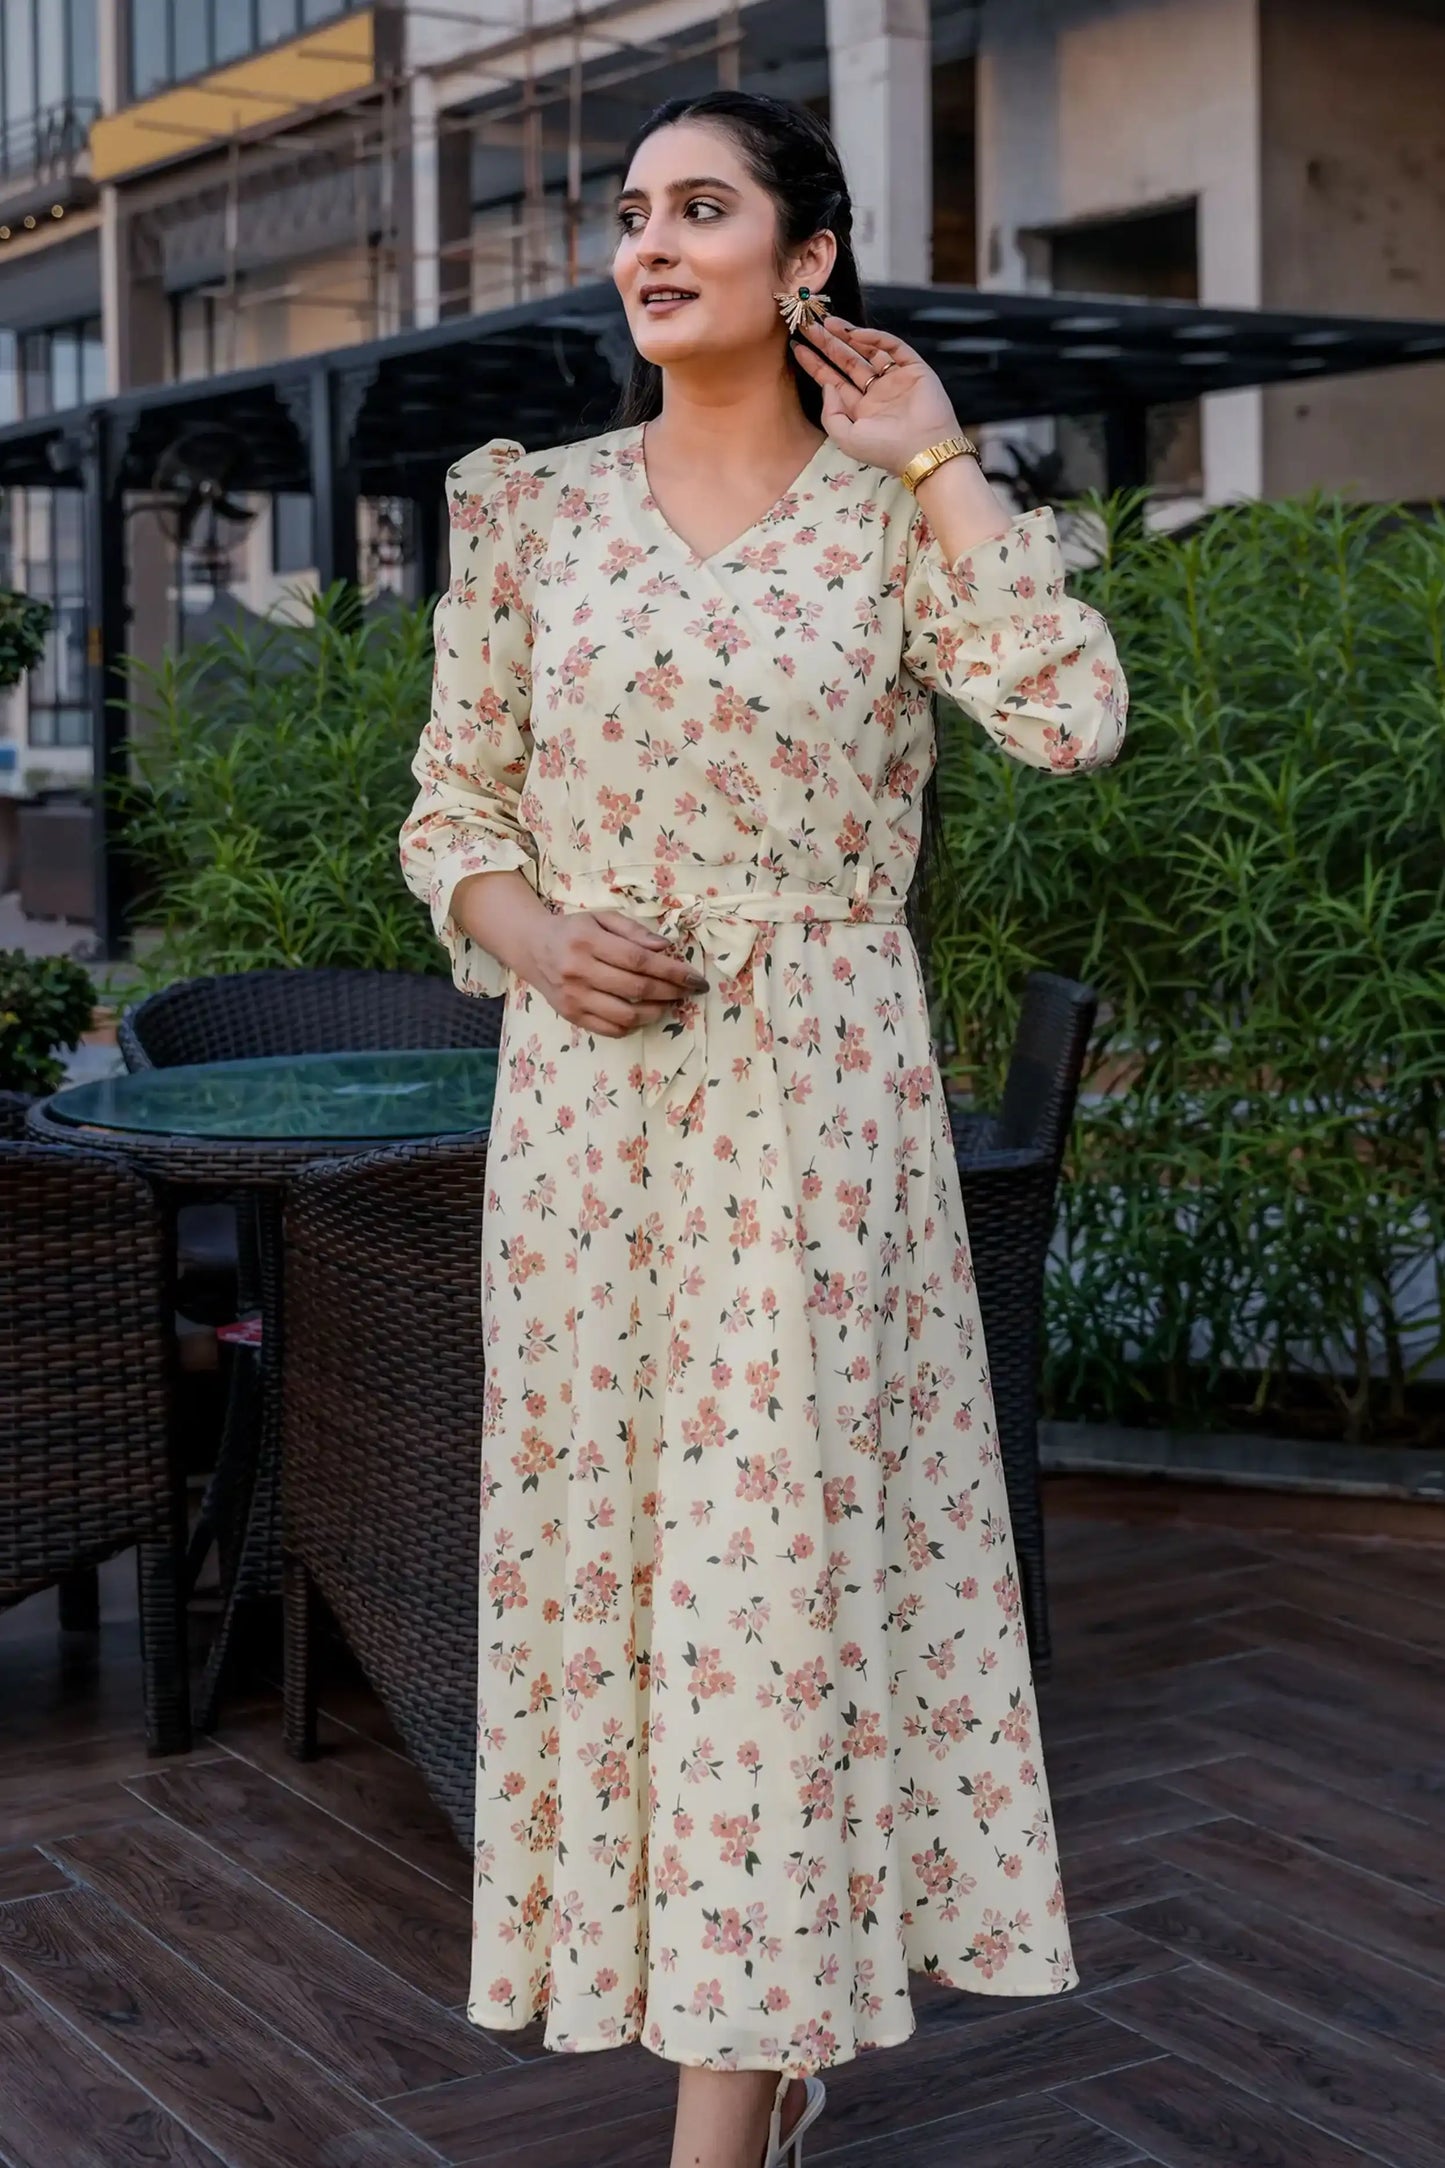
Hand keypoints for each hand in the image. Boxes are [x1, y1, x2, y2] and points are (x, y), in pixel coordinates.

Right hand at [526, 909, 708, 1036]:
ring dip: (656, 1011)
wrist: (532, 948)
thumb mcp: (602, 918)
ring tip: (669, 1003)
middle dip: (671, 991)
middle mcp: (578, 971)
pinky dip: (634, 1025)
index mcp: (587, 941)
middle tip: (689, 990)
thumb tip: (666, 947)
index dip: (672, 971)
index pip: (639, 960)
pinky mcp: (571, 1016)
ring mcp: (574, 997)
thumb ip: (634, 930)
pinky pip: (610, 1030)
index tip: (695, 977)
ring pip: (626, 1014)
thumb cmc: (573, 930)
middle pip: (636, 988)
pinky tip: (644, 1013)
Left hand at [789, 315, 961, 476]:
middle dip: (828, 344)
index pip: (834, 381)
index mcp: (861, 410)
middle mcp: (877, 392)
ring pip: (868, 350)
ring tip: (828, 323)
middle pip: (847, 362)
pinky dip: (874, 338)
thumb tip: (826, 385)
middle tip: (809, 326)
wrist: (922, 450)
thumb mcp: (846, 438)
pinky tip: (855, 333)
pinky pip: (892, 347)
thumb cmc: (884, 450)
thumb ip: (830, 413)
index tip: (798, 347)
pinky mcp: (914, 369)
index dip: (816, 364)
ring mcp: (895, 379)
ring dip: (848, 336)